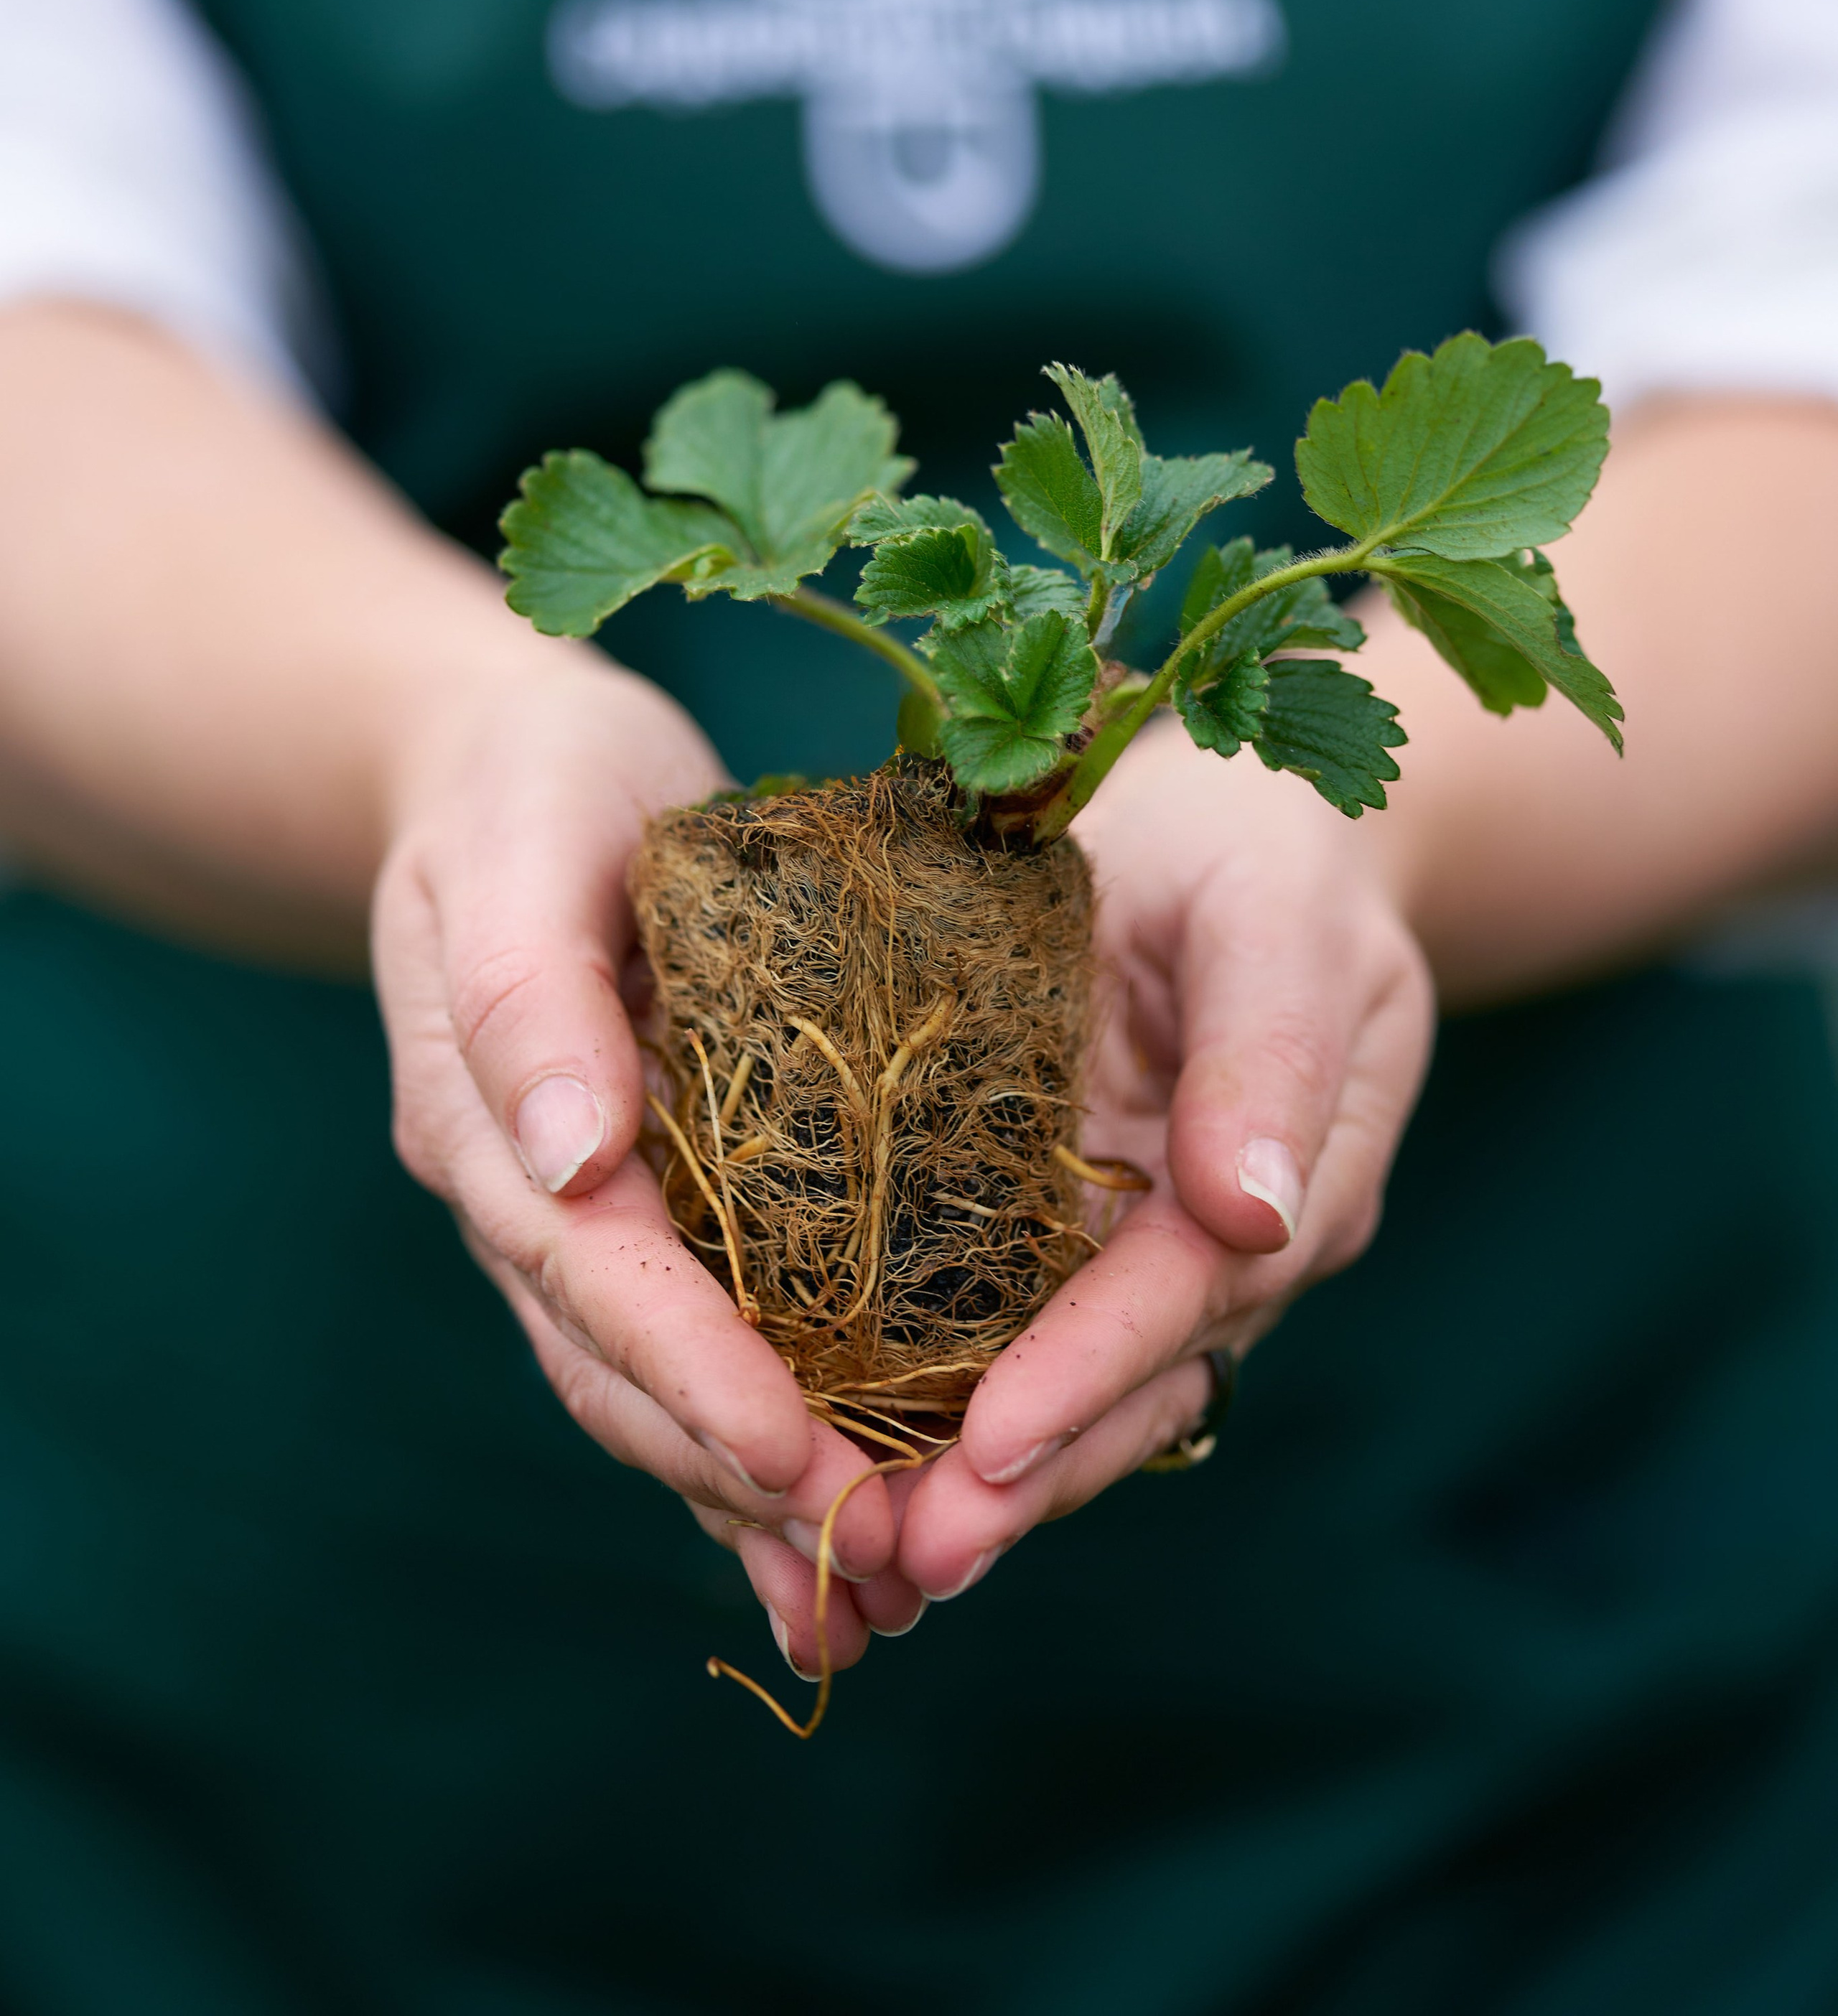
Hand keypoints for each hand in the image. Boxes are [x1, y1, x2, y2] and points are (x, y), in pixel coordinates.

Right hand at [371, 648, 920, 1664]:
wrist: (511, 763)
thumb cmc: (528, 779)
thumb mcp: (519, 839)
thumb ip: (526, 989)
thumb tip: (564, 1153)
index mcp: (485, 1116)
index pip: (592, 1272)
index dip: (691, 1372)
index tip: (792, 1457)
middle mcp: (531, 1190)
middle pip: (625, 1368)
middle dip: (741, 1473)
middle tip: (878, 1565)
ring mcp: (584, 1208)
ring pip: (661, 1384)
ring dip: (756, 1494)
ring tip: (879, 1595)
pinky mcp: (654, 1197)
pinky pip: (704, 1337)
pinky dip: (760, 1434)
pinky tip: (844, 1518)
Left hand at [891, 713, 1434, 1603]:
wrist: (1232, 834)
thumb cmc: (1265, 850)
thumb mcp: (1278, 912)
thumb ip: (1270, 1050)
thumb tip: (1251, 1214)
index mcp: (1294, 1173)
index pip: (1186, 1292)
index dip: (1092, 1371)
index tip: (995, 1445)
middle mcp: (1222, 1242)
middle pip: (1131, 1383)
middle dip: (1028, 1476)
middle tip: (911, 1556)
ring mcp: (1146, 1246)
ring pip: (1075, 1389)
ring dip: (986, 1478)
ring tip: (875, 1556)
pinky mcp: (1069, 1227)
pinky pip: (1011, 1332)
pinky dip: (947, 1406)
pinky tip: (858, 1466)